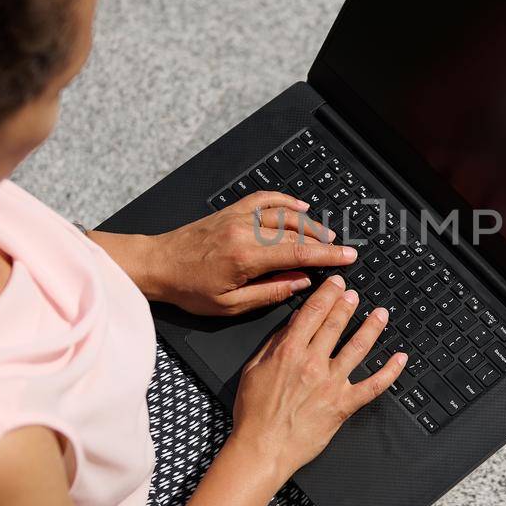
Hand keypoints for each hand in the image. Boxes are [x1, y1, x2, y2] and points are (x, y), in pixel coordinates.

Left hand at [142, 191, 358, 315]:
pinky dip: (286, 202)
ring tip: (328, 237)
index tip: (348, 258)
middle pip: (297, 234)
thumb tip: (300, 284)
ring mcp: (239, 217)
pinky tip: (301, 207)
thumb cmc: (188, 288)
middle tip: (344, 251)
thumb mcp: (230, 305)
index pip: (299, 254)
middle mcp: (246, 231)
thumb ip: (269, 293)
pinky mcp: (232, 211)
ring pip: (286, 216)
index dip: (327, 257)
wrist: (158, 264)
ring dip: (311, 225)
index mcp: (246, 257)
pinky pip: (266, 199)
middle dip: (325, 243)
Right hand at [230, 275, 405, 478]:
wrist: (262, 449)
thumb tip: (291, 324)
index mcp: (288, 352)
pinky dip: (390, 372)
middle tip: (356, 293)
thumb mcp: (253, 370)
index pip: (313, 313)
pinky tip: (400, 359)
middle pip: (336, 324)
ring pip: (358, 347)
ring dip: (372, 327)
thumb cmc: (254, 414)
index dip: (327, 294)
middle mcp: (313, 363)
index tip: (336, 283)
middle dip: (348, 304)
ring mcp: (331, 383)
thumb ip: (274, 345)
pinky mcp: (344, 405)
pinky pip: (373, 385)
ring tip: (381, 314)